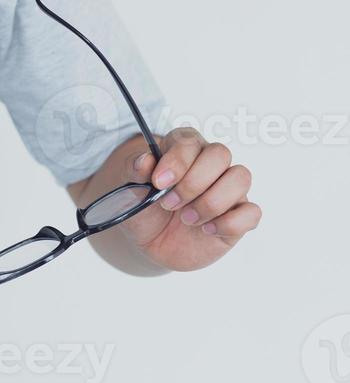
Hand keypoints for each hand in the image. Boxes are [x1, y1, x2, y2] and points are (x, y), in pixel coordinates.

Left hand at [100, 128, 261, 271]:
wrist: (152, 241)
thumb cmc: (145, 209)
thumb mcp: (130, 191)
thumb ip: (135, 172)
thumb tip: (144, 160)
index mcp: (183, 149)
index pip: (190, 141)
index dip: (177, 161)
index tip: (158, 183)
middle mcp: (210, 164)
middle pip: (220, 154)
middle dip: (193, 182)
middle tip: (169, 203)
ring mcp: (229, 189)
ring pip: (240, 178)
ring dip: (211, 202)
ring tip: (186, 218)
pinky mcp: (240, 215)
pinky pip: (252, 212)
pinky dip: (229, 223)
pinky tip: (206, 229)